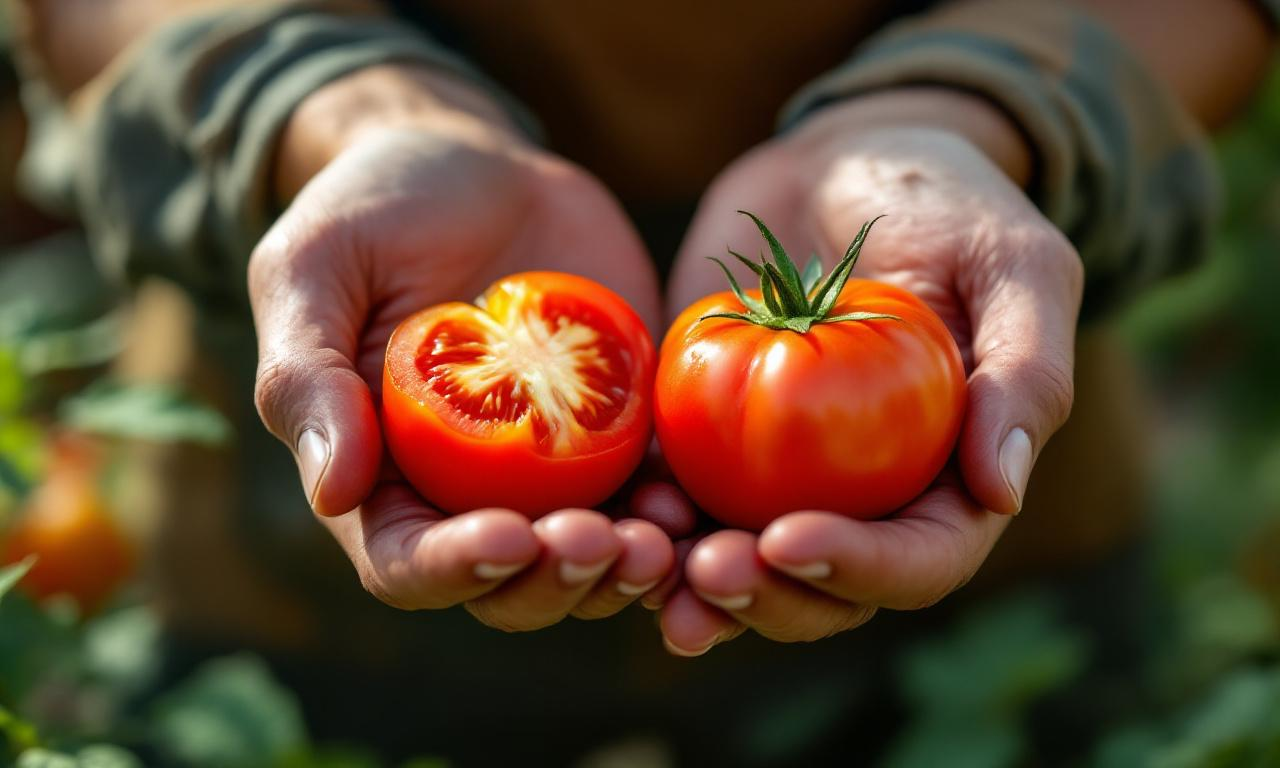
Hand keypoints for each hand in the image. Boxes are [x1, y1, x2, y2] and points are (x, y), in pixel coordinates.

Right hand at [249, 66, 671, 630]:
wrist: (476, 164)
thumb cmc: (373, 212)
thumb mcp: (312, 270)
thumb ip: (306, 375)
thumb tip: (332, 492)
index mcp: (383, 478)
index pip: (408, 562)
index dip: (454, 569)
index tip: (506, 536)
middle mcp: (469, 493)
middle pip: (512, 583)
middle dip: (557, 579)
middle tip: (603, 542)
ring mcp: (554, 468)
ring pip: (591, 558)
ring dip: (626, 567)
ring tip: (662, 536)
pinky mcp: (620, 429)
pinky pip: (653, 490)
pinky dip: (676, 510)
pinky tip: (692, 497)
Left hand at [656, 89, 1082, 653]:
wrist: (847, 166)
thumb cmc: (952, 207)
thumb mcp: (1015, 267)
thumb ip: (1027, 373)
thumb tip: (1003, 492)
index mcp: (951, 482)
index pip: (919, 559)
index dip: (861, 568)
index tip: (791, 540)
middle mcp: (867, 499)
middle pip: (822, 588)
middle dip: (765, 596)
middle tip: (708, 569)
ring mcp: (784, 477)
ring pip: (742, 561)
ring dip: (694, 580)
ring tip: (647, 558)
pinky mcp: (713, 438)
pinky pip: (679, 492)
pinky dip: (648, 511)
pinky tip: (618, 504)